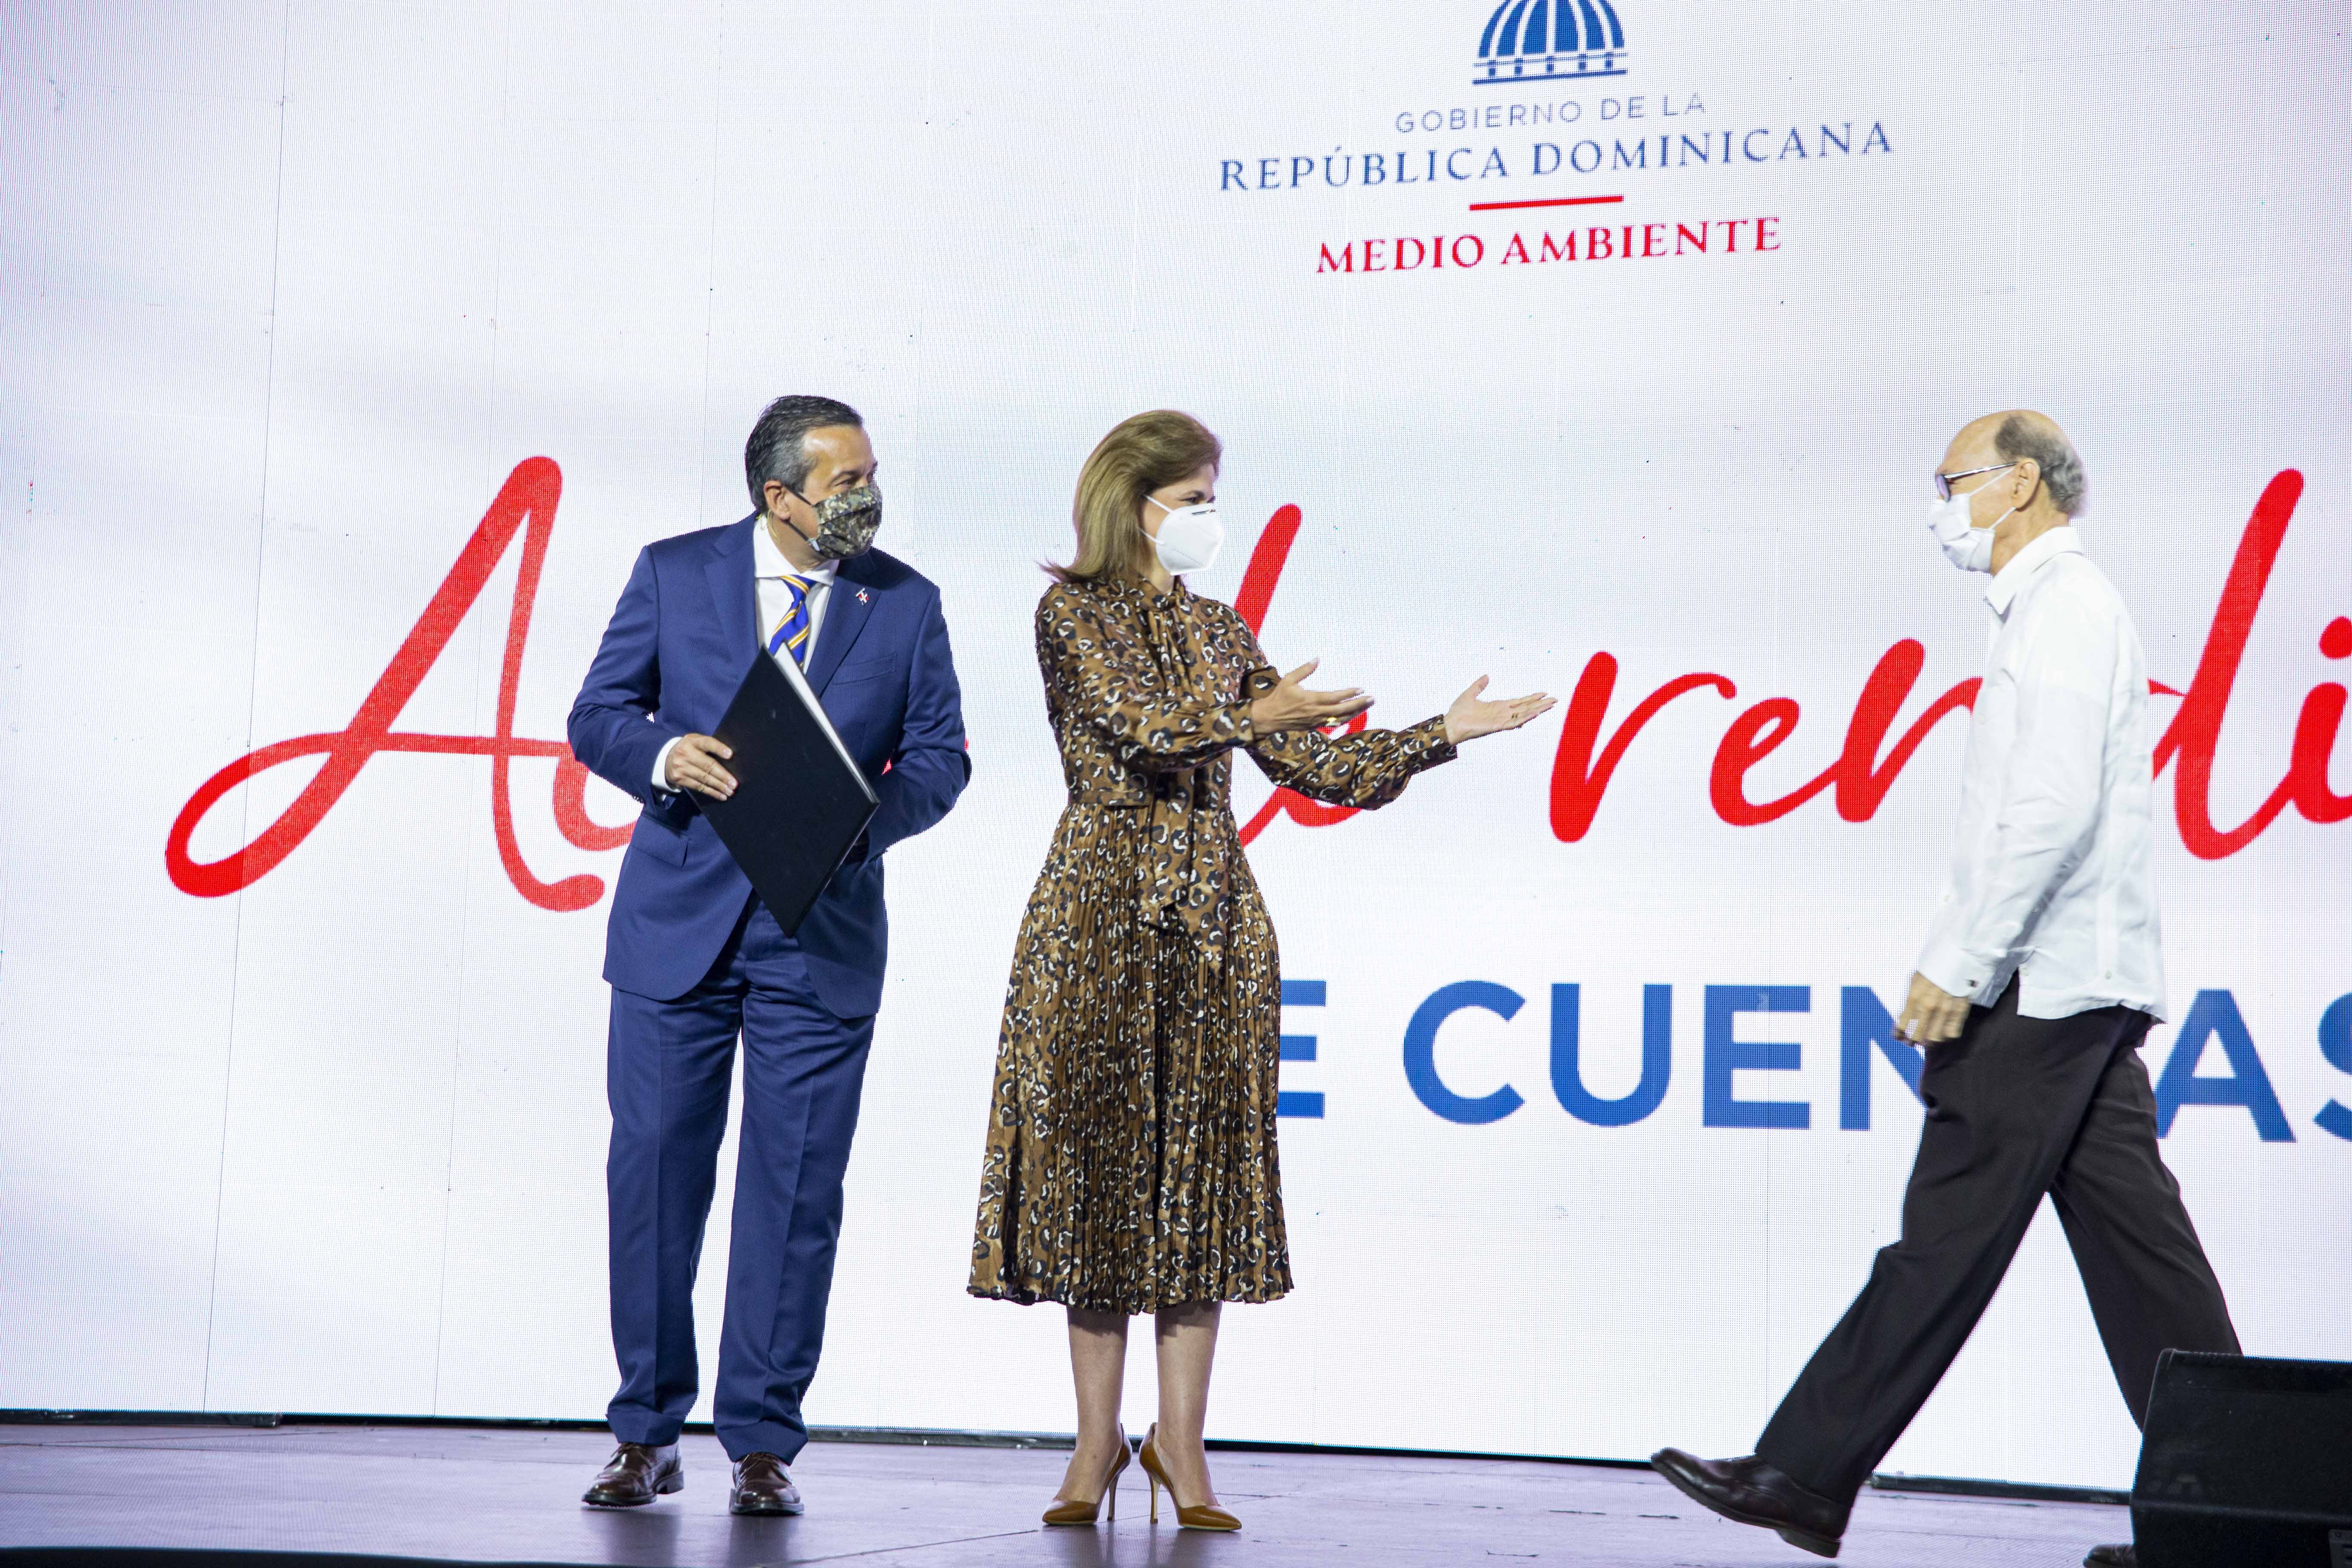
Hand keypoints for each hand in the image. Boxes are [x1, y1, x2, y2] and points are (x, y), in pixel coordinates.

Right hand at [664, 734, 736, 799]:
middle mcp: (685, 753)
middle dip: (723, 776)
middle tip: (734, 784)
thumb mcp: (696, 742)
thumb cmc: (690, 749)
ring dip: (719, 786)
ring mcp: (681, 766)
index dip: (719, 748)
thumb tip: (731, 759)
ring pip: (704, 778)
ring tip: (730, 791)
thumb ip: (709, 746)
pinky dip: (711, 792)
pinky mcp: (679, 778)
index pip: (707, 743)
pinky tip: (721, 795)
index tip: (730, 755)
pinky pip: (698, 787)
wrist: (666, 759)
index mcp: (692, 740)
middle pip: (707, 765)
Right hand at [1249, 659, 1374, 732]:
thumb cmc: (1279, 697)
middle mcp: (1316, 712)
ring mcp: (1317, 721)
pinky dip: (1345, 719)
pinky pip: (1334, 723)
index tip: (1361, 688)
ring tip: (1367, 706)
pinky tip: (1353, 715)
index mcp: (1311, 699)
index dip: (1349, 693)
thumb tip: (1317, 658)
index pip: (1335, 697)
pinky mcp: (1315, 726)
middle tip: (1372, 699)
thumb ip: (1304, 670)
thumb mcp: (1289, 679)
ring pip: (1341, 718)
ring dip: (1356, 712)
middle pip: (1343, 709)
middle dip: (1359, 704)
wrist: (1270, 718)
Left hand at [1443, 677, 1557, 745]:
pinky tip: (1535, 713)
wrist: (1450, 723)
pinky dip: (1525, 718)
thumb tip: (1486, 676)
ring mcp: (1501, 720)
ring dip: (1538, 709)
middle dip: (1541, 703)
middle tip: (1555, 699)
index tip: (1543, 693)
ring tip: (1551, 704)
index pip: (1519, 702)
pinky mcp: (1497, 726)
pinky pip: (1514, 722)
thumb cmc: (1458, 711)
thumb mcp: (1470, 693)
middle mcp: (1502, 713)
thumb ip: (1479, 685)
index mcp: (1498, 706)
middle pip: (1526, 707)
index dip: (1531, 698)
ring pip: (1524, 714)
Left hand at [1896, 970, 1970, 1045]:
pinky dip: (1945, 1036)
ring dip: (1928, 1041)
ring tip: (1925, 1041)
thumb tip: (1905, 1017)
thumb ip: (1911, 999)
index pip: (1903, 1024)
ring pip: (1935, 1038)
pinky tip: (1942, 1034)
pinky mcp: (1960, 1011)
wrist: (1958, 955)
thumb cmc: (1934, 966)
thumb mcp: (1915, 980)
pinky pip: (1952, 1033)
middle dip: (1912, 1040)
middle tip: (1910, 1042)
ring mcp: (1945, 1010)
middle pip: (1917, 1035)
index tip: (1897, 1036)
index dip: (1899, 1033)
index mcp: (1914, 997)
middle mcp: (1929, 1006)